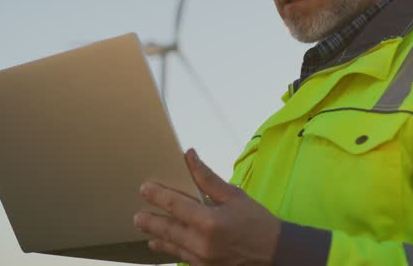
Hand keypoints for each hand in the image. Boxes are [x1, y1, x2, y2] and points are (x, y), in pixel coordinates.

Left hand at [133, 148, 280, 264]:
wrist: (276, 253)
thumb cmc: (257, 222)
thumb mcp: (234, 196)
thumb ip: (208, 178)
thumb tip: (189, 156)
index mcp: (209, 222)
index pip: (175, 205)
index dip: (157, 195)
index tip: (144, 188)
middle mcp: (202, 243)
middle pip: (168, 230)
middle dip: (151, 222)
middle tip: (136, 217)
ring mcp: (203, 260)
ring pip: (174, 247)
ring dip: (159, 239)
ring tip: (147, 233)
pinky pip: (185, 259)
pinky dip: (174, 251)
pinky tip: (167, 248)